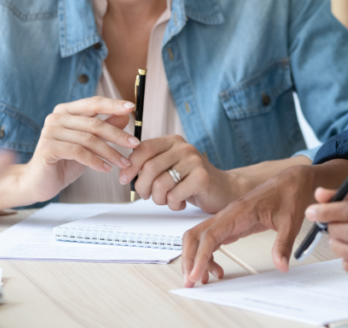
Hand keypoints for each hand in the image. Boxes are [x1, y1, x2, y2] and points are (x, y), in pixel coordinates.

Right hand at [19, 96, 138, 202]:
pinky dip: (95, 161)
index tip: (132, 107)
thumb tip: (125, 116)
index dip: (113, 104)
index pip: (93, 102)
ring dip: (110, 152)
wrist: (40, 182)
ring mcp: (50, 131)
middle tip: (134, 144)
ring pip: (88, 139)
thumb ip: (104, 128)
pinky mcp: (48, 147)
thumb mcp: (89, 143)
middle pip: (94, 123)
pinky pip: (78, 152)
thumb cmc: (65, 161)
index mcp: (67, 110)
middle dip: (117, 135)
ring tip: (123, 162)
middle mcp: (57, 117)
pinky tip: (106, 168)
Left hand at [117, 135, 239, 212]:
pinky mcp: (202, 178)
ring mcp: (194, 161)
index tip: (124, 179)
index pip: (144, 148)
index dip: (130, 165)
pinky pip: (174, 195)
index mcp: (173, 142)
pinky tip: (180, 202)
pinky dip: (173, 204)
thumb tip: (124, 171)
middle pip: (149, 168)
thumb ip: (150, 165)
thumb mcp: (170, 167)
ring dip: (159, 199)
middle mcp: (183, 148)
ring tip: (168, 200)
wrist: (223, 189)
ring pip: (161, 184)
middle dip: (143, 188)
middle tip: (148, 196)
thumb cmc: (192, 180)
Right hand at [180, 163, 321, 286]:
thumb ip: (283, 244)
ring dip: (195, 258)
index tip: (196, 274)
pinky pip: (212, 240)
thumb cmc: (289, 194)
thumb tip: (281, 266)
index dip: (200, 256)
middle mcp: (228, 214)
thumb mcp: (290, 221)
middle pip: (196, 235)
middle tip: (190, 281)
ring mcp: (228, 219)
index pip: (210, 235)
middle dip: (189, 259)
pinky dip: (207, 255)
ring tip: (203, 279)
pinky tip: (216, 269)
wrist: (292, 181)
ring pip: (200, 238)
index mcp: (239, 211)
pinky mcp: (232, 224)